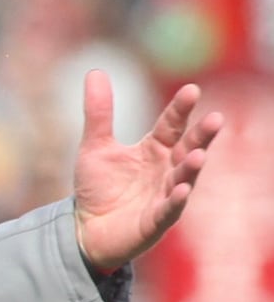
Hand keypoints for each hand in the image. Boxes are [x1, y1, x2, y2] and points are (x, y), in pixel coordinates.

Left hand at [73, 69, 223, 271]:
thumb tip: (95, 71)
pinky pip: (169, 210)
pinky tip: (181, 190)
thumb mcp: (94, 147)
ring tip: (198, 155)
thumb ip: (98, 113)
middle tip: (216, 118)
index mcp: (154, 150)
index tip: (191, 90)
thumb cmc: (97, 188)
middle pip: (187, 149)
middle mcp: (165, 170)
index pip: (171, 125)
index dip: (180, 109)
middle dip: (202, 136)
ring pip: (183, 179)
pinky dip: (175, 200)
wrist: (86, 229)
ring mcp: (164, 196)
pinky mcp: (155, 221)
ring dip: (191, 168)